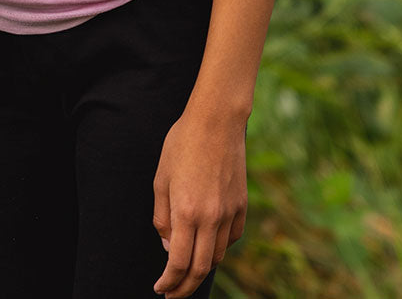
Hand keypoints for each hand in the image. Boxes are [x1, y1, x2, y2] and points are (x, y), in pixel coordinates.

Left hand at [152, 107, 246, 296]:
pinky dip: (220, 248)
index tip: (160, 288)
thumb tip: (167, 247)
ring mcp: (229, 212)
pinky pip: (231, 238)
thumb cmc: (182, 144)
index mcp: (186, 212)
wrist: (216, 120)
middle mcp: (210, 218)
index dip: (169, 282)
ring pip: (218, 256)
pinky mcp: (241, 205)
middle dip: (184, 287)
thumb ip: (162, 217)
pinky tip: (209, 246)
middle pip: (200, 269)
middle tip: (172, 294)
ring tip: (188, 272)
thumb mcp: (161, 178)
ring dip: (202, 269)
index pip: (178, 263)